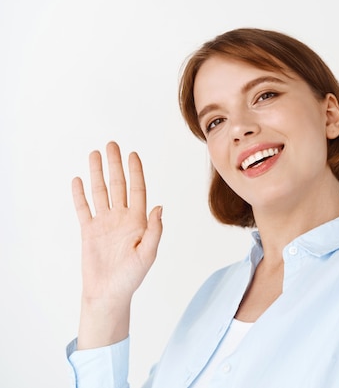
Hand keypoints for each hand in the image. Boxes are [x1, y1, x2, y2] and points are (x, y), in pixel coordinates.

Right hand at [72, 141, 162, 347]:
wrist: (109, 294)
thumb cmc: (132, 277)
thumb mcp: (148, 253)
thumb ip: (154, 230)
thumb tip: (159, 207)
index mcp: (138, 221)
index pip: (137, 190)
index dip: (135, 172)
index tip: (133, 154)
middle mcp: (121, 218)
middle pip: (117, 185)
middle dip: (115, 165)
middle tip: (112, 144)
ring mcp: (104, 223)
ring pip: (100, 192)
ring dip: (97, 173)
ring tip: (94, 154)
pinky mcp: (89, 231)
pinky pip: (83, 209)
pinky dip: (80, 195)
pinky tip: (78, 180)